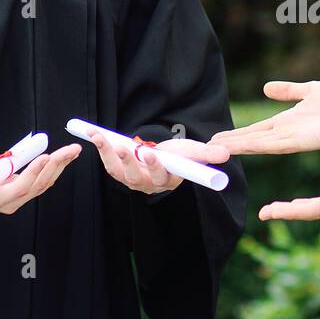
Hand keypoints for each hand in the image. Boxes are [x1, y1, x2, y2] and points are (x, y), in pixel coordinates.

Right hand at [0, 143, 82, 213]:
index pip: (19, 190)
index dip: (33, 175)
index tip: (45, 158)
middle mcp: (9, 203)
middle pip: (37, 186)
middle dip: (55, 167)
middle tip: (69, 150)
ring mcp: (17, 198)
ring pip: (43, 184)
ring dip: (59, 166)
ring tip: (73, 150)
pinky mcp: (21, 190)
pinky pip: (41, 180)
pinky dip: (54, 167)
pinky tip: (64, 156)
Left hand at [90, 133, 229, 194]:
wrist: (164, 155)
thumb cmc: (179, 155)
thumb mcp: (193, 152)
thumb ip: (207, 154)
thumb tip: (225, 154)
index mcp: (168, 180)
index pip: (163, 177)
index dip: (156, 167)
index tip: (153, 154)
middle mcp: (148, 184)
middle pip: (136, 177)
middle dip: (128, 161)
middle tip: (123, 147)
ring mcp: (132, 180)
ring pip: (118, 171)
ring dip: (108, 154)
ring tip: (100, 138)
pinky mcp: (119, 173)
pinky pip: (108, 162)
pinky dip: (101, 148)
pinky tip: (94, 134)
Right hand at [209, 80, 319, 154]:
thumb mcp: (308, 90)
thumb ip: (288, 90)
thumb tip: (266, 88)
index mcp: (286, 122)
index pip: (255, 130)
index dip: (236, 133)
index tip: (216, 136)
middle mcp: (286, 132)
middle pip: (252, 139)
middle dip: (230, 143)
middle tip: (205, 147)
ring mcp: (292, 138)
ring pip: (258, 144)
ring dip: (237, 146)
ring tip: (215, 149)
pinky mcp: (300, 142)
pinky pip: (273, 144)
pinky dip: (255, 146)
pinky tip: (240, 147)